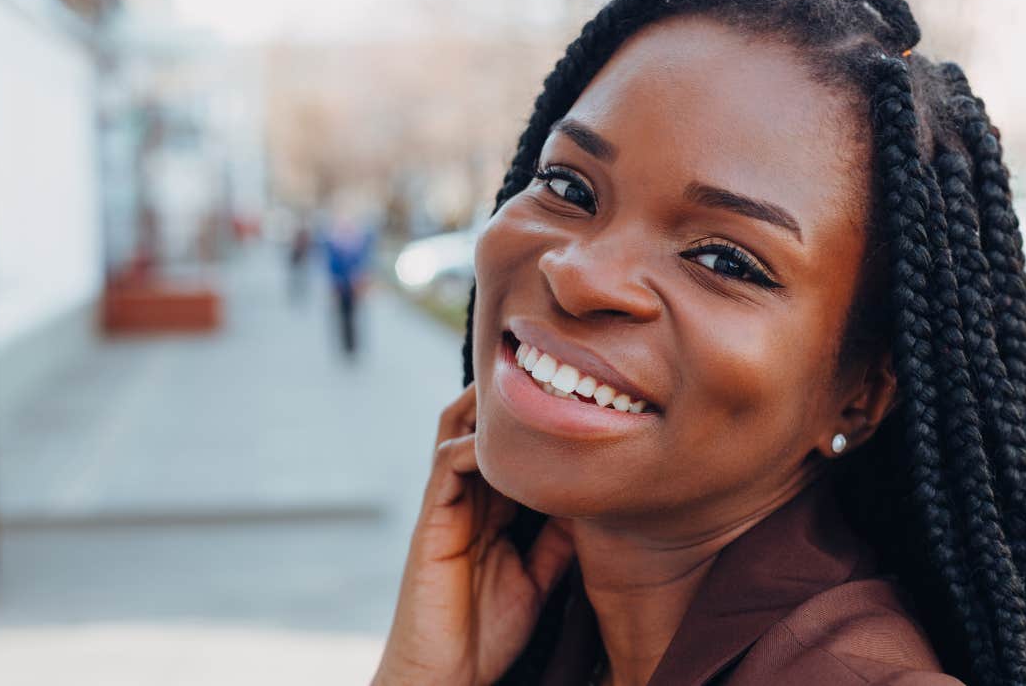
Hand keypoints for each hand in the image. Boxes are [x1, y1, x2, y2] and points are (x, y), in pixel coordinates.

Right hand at [373, 384, 574, 685]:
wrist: (446, 676)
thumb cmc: (487, 633)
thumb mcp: (538, 579)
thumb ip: (557, 541)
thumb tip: (595, 503)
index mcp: (491, 511)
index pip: (509, 450)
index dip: (536, 423)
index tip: (574, 397)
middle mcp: (466, 500)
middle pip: (478, 428)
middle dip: (508, 399)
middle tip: (550, 371)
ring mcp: (445, 508)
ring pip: (458, 432)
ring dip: (487, 408)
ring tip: (525, 383)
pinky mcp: (431, 523)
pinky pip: (446, 466)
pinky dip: (474, 446)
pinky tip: (506, 444)